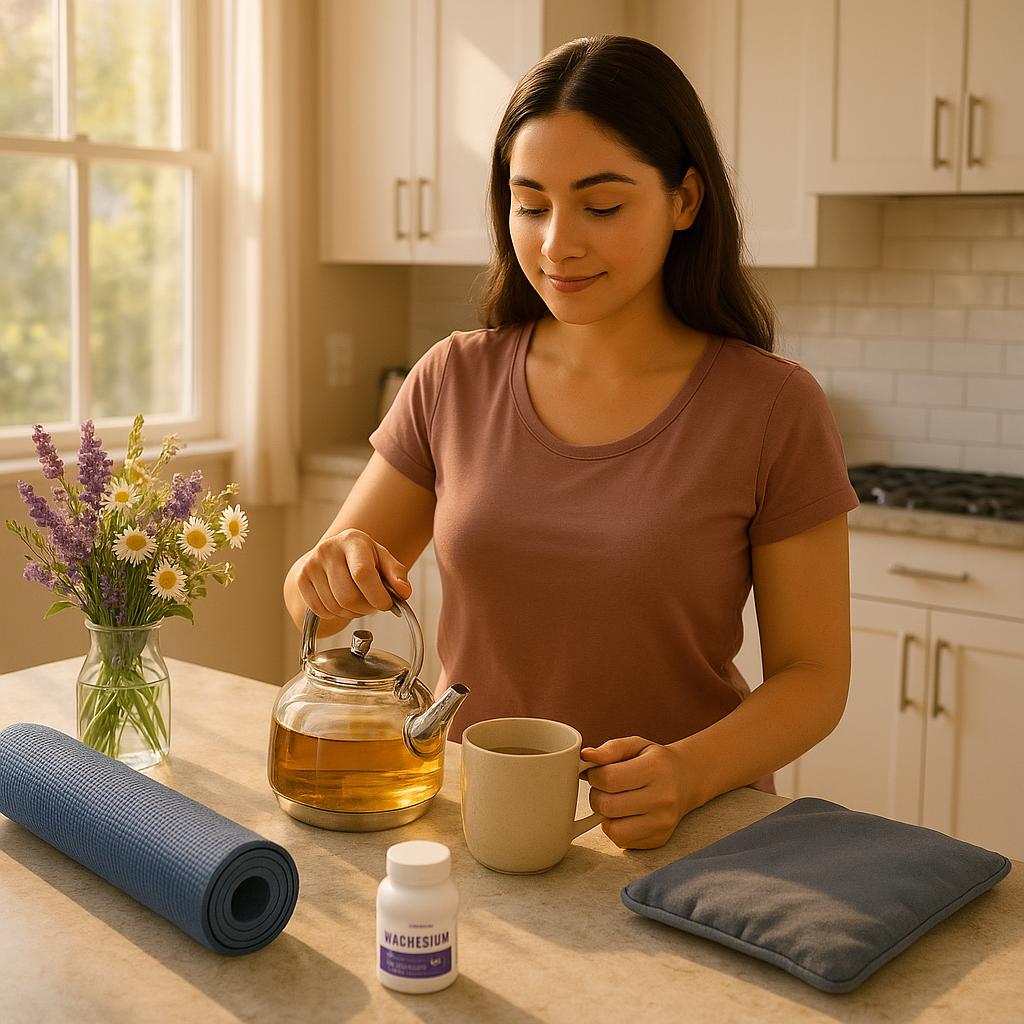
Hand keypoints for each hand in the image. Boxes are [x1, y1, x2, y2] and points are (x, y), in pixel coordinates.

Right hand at [296, 528, 411, 623]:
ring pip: (335, 606)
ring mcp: (311, 564)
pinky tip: (341, 602)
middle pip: (348, 596)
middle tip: (373, 604)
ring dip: (352, 612)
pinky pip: (321, 610)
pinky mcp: (301, 579)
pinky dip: (335, 614)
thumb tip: (403, 592)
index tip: (386, 604)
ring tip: (358, 601)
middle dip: (366, 608)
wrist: (331, 555)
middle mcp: (328, 549)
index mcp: (353, 540)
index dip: (377, 596)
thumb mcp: (383, 560)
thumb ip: (397, 575)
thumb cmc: (363, 558)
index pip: (363, 573)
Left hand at [581, 736, 698, 849]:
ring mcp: (662, 822)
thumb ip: (610, 749)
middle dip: (596, 796)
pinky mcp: (659, 839)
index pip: (609, 779)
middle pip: (608, 806)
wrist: (687, 780)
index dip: (594, 775)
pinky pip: (623, 841)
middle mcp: (663, 798)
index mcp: (656, 768)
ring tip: (613, 801)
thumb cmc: (656, 761)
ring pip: (614, 829)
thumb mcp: (636, 745)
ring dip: (605, 816)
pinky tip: (624, 815)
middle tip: (603, 788)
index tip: (596, 773)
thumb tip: (586, 755)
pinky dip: (616, 829)